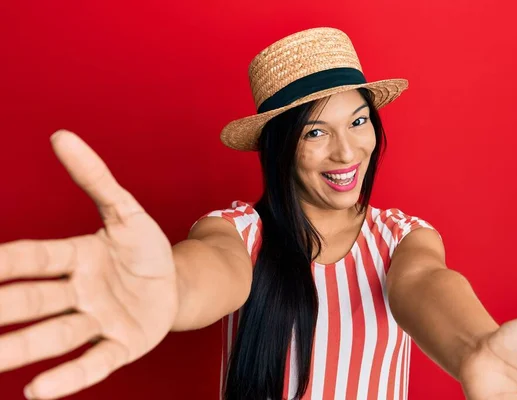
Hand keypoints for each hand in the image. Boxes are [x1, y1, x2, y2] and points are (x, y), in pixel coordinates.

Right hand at [0, 130, 177, 398]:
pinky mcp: (122, 344)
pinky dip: (70, 375)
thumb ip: (96, 178)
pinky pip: (94, 361)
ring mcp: (99, 320)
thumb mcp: (126, 211)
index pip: (35, 257)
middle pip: (35, 299)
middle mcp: (79, 292)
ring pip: (55, 335)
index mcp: (76, 258)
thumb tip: (61, 135)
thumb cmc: (144, 249)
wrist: (175, 282)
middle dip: (2, 307)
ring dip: (20, 348)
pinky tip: (38, 391)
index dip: (6, 261)